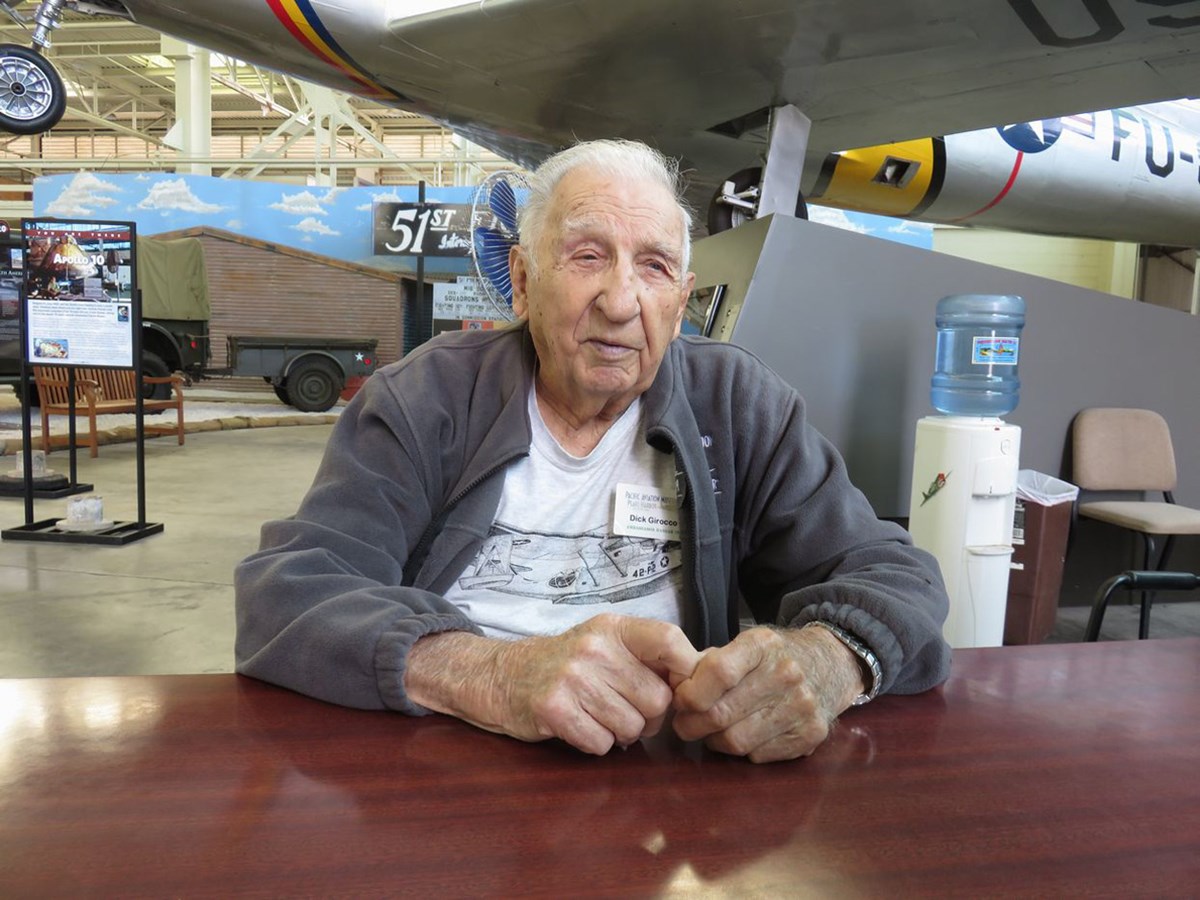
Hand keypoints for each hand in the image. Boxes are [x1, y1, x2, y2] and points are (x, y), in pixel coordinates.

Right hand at [405, 613, 701, 755]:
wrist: (502, 675)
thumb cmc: (567, 665)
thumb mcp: (606, 644)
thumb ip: (649, 657)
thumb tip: (702, 679)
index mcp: (614, 628)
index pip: (670, 641)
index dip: (687, 670)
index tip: (681, 689)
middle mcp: (595, 647)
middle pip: (657, 700)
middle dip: (648, 717)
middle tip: (624, 711)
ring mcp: (573, 677)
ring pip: (632, 727)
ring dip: (621, 734)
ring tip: (598, 717)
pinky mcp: (554, 708)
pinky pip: (601, 744)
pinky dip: (595, 744)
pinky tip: (579, 727)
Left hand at [671, 625, 864, 762]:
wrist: (829, 664)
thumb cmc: (774, 657)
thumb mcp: (744, 645)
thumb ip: (708, 663)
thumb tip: (673, 687)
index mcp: (762, 645)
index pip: (717, 672)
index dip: (689, 693)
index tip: (680, 700)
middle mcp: (786, 674)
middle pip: (721, 713)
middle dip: (691, 724)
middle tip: (684, 724)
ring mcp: (802, 706)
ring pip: (736, 741)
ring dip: (714, 741)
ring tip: (711, 731)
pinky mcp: (811, 734)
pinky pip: (758, 755)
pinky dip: (742, 751)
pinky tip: (742, 734)